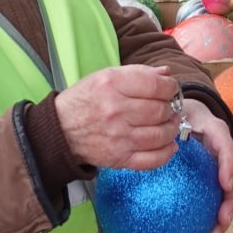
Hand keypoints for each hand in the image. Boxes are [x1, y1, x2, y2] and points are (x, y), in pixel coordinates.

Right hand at [55, 64, 181, 169]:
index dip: (171, 87)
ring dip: (172, 128)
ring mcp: (119, 137)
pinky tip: (169, 144)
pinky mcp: (119, 158)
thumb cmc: (85, 100)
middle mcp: (116, 111)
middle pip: (160, 110)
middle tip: (170, 106)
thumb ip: (138, 73)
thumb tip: (166, 73)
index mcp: (113, 85)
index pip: (155, 85)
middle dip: (172, 107)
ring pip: (160, 135)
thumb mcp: (106, 76)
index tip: (171, 88)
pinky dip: (166, 153)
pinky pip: (152, 159)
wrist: (60, 131)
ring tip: (170, 123)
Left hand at [180, 100, 232, 232]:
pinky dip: (214, 214)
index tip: (224, 184)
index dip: (227, 165)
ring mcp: (223, 164)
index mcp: (216, 131)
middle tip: (223, 218)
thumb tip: (147, 149)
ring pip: (231, 190)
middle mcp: (224, 149)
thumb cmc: (182, 112)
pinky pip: (219, 194)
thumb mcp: (176, 112)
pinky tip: (202, 232)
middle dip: (232, 200)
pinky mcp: (217, 175)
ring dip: (226, 213)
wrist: (189, 110)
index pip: (226, 147)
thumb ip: (167, 127)